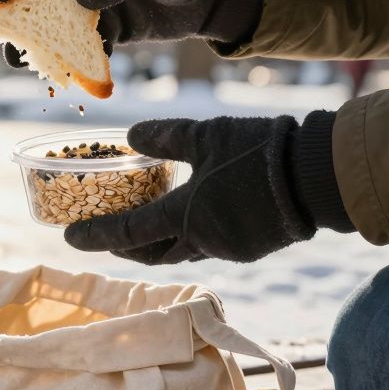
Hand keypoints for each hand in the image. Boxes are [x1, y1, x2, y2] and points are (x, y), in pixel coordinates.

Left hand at [62, 116, 316, 263]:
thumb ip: (164, 137)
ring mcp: (229, 249)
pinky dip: (190, 237)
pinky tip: (192, 218)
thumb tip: (130, 136)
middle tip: (106, 235)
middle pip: (151, 254)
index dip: (95, 235)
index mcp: (186, 215)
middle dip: (125, 248)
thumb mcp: (204, 134)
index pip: (128, 232)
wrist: (320, 176)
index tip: (68, 237)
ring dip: (158, 244)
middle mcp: (203, 241)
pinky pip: (210, 246)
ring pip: (181, 252)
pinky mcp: (251, 248)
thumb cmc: (259, 151)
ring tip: (145, 227)